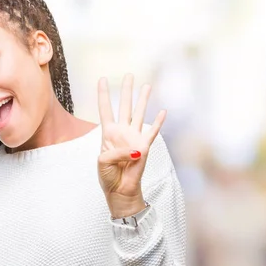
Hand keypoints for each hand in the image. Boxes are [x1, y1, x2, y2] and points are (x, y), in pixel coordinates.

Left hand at [97, 74, 165, 217]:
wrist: (119, 191)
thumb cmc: (108, 176)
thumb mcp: (103, 162)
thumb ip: (116, 152)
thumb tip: (136, 149)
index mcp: (108, 134)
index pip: (105, 109)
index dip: (103, 94)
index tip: (103, 78)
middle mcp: (122, 132)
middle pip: (124, 106)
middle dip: (127, 90)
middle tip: (129, 75)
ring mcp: (134, 138)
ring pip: (139, 114)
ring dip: (143, 100)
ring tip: (147, 85)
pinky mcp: (145, 147)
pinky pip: (152, 132)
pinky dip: (158, 122)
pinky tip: (162, 111)